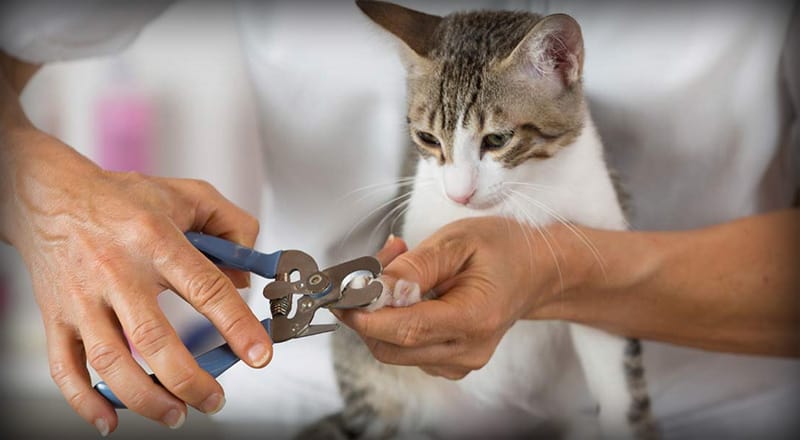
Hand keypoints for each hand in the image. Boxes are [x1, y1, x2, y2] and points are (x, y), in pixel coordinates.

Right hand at [1, 129, 271, 433]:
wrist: (50, 195)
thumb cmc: (123, 199)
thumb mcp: (189, 195)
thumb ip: (231, 228)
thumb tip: (247, 277)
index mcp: (155, 239)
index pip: (205, 288)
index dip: (236, 325)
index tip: (258, 355)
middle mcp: (117, 270)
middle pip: (153, 337)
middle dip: (189, 379)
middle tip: (214, 399)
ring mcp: (82, 297)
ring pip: (110, 360)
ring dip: (146, 397)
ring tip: (176, 414)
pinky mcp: (56, 315)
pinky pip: (64, 366)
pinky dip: (84, 401)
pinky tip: (110, 419)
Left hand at [337, 217, 560, 379]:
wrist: (535, 270)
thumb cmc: (502, 249)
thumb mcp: (459, 240)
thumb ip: (416, 266)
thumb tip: (375, 288)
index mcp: (475, 318)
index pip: (407, 329)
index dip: (366, 315)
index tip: (340, 295)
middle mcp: (468, 350)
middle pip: (392, 347)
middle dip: (367, 312)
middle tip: (368, 270)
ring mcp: (459, 362)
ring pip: (395, 350)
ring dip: (381, 314)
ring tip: (398, 269)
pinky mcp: (450, 362)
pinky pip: (407, 349)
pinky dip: (395, 321)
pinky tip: (409, 291)